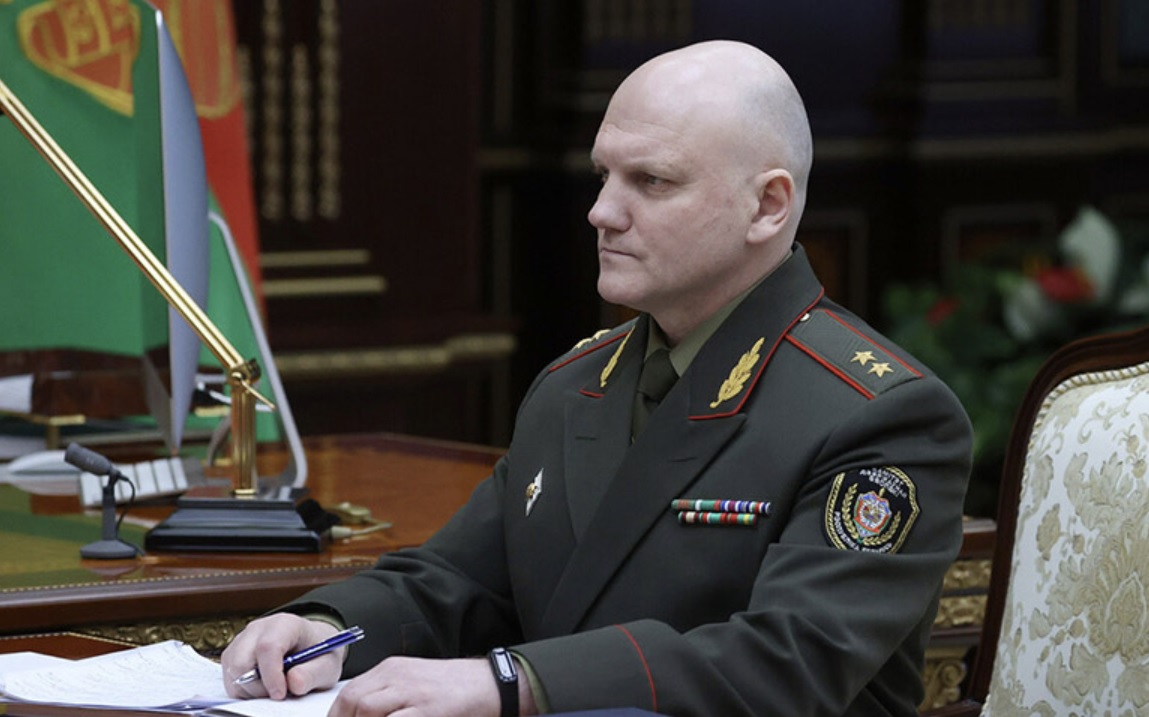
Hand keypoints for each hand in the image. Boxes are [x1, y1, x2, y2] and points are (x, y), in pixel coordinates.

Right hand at [221, 613, 343, 699]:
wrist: (311, 646)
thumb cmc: (319, 653)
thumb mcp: (327, 665)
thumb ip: (313, 675)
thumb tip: (293, 682)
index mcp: (284, 624)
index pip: (267, 647)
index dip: (271, 675)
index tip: (281, 695)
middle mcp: (258, 629)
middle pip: (241, 662)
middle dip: (257, 687)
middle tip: (279, 695)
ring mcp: (242, 641)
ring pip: (231, 673)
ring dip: (250, 690)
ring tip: (275, 689)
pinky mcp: (233, 655)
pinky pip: (229, 678)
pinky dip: (243, 690)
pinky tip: (264, 688)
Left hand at [329, 656, 503, 716]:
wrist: (489, 685)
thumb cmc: (452, 689)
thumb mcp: (414, 682)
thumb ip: (387, 696)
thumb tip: (359, 714)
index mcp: (392, 668)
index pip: (349, 693)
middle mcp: (397, 676)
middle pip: (352, 701)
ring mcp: (412, 693)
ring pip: (366, 710)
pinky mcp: (426, 710)